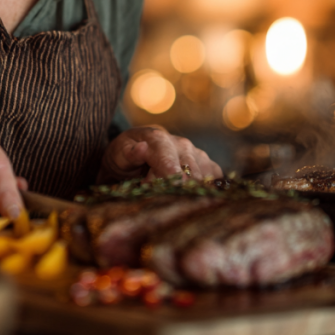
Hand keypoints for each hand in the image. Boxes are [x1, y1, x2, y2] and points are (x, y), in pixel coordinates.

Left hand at [99, 125, 221, 182]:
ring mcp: (196, 153)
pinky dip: (206, 188)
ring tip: (168, 190)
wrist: (135, 149)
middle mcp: (182, 144)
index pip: (171, 165)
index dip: (169, 183)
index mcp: (160, 139)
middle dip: (175, 190)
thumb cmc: (125, 154)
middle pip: (190, 176)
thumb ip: (130, 154)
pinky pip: (215, 178)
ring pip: (203, 179)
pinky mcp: (206, 163)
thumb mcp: (120, 153)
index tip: (166, 194)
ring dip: (188, 191)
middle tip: (157, 193)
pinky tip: (191, 194)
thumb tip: (142, 148)